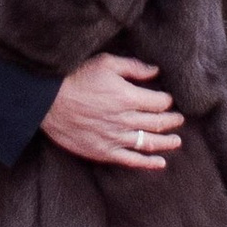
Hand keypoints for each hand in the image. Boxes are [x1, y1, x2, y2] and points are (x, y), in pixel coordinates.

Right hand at [44, 52, 182, 171]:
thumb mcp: (106, 63)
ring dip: (166, 142)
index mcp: (127, 97)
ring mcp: (115, 138)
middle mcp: (125, 120)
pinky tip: (160, 163)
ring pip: (149, 143)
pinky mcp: (103, 151)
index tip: (169, 100)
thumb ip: (133, 67)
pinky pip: (131, 160)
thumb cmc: (75, 78)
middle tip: (179, 119)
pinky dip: (148, 163)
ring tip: (177, 141)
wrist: (47, 102)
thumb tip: (156, 71)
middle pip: (158, 123)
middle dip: (172, 121)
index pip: (159, 102)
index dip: (167, 101)